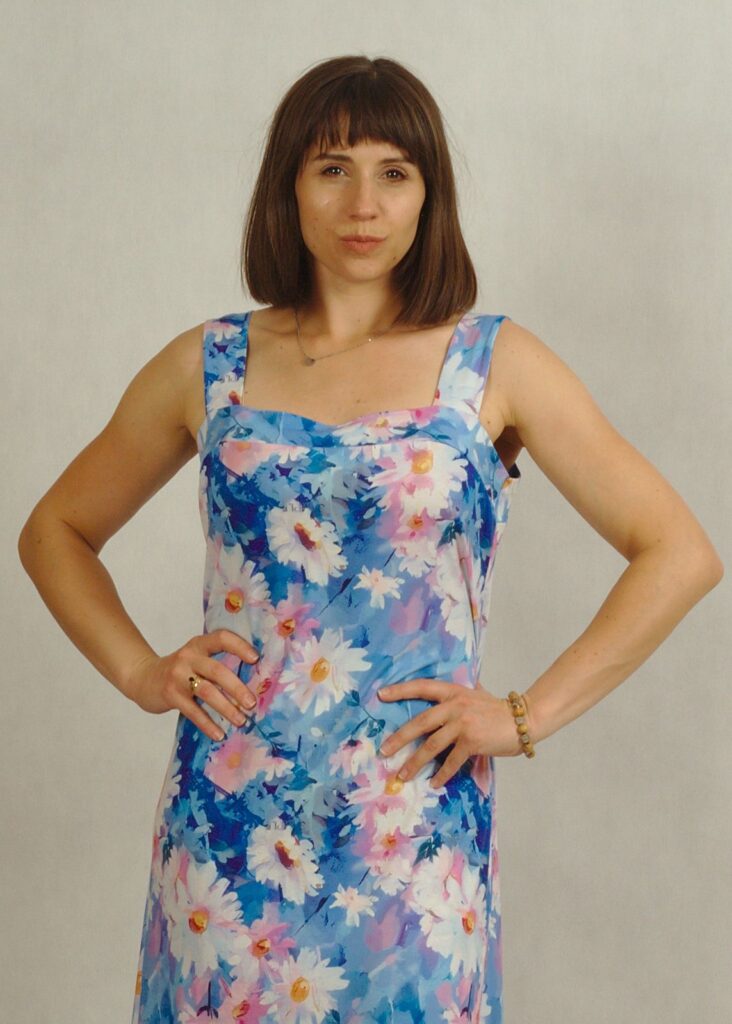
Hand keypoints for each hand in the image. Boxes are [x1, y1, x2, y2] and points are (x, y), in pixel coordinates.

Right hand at [125, 629, 259, 740]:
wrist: (142, 678)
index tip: (255, 659)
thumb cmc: (178, 670)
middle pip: (217, 670)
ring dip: (226, 708)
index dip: (239, 646)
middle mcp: (188, 657)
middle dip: (237, 688)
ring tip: (241, 721)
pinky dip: (208, 724)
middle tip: (252, 703)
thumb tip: (251, 684)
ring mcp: (178, 676)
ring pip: (207, 692)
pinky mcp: (170, 695)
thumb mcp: (194, 659)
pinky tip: (219, 734)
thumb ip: (215, 664)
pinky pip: (193, 711)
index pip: (221, 638)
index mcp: (198, 645)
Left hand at [377, 679, 524, 787]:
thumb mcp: (475, 694)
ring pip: (432, 745)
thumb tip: (443, 691)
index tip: (381, 695)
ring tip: (403, 775)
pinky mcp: (472, 742)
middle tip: (384, 750)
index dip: (401, 690)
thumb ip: (458, 694)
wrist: (523, 719)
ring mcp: (463, 724)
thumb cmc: (497, 709)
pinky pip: (451, 761)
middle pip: (420, 722)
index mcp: (453, 692)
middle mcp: (455, 706)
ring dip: (415, 762)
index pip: (422, 687)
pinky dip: (442, 774)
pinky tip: (434, 783)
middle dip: (400, 738)